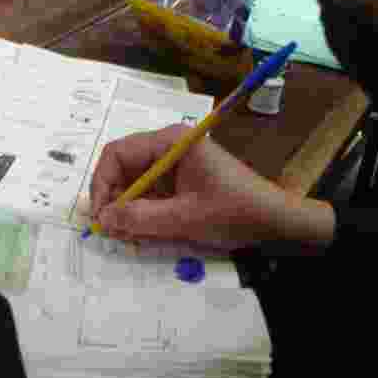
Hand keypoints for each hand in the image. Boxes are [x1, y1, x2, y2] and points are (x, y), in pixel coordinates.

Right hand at [90, 125, 334, 250]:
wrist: (277, 224)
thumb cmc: (235, 212)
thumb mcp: (185, 218)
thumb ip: (141, 218)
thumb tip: (102, 219)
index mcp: (171, 141)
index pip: (117, 153)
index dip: (102, 183)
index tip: (100, 215)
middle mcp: (169, 148)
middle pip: (123, 168)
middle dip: (113, 199)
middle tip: (109, 231)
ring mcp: (175, 166)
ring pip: (134, 184)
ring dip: (126, 209)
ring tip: (125, 236)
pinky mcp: (181, 184)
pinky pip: (150, 195)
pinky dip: (142, 214)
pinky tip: (141, 233)